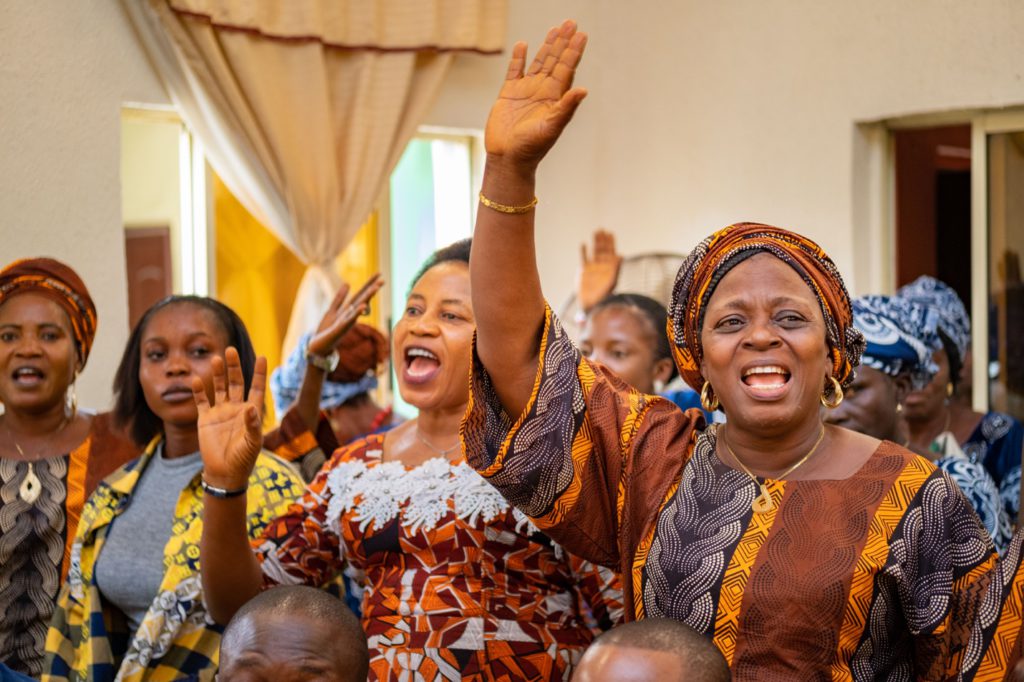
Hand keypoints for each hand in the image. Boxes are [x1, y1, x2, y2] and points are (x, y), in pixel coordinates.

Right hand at [193, 347, 265, 488]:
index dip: (258, 374)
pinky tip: (196, 380)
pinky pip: (201, 401)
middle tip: (230, 350)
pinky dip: (199, 391)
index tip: (261, 357)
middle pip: (236, 382)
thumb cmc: (244, 459)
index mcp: (251, 412)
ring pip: (219, 388)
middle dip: (234, 367)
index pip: (257, 388)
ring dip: (217, 374)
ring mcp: (220, 412)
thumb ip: (252, 425)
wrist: (225, 472)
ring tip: (216, 359)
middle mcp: (236, 408)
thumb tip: (250, 407)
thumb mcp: (252, 443)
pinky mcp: (206, 419)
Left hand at [307, 274, 383, 359]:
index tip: (379, 274)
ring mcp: (346, 322)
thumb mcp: (332, 311)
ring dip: (367, 298)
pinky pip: (350, 320)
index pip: (361, 294)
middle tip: (382, 280)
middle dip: (371, 290)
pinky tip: (363, 306)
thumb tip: (347, 283)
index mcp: (348, 309)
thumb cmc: (326, 330)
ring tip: (375, 288)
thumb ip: (339, 298)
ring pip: (358, 308)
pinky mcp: (340, 329)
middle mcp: (350, 315)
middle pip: (362, 299)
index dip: (369, 284)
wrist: (318, 348)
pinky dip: (356, 313)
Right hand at [484, 19, 587, 169]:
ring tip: (555, 29)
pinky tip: (523, 45)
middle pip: (555, 61)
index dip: (574, 52)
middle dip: (563, 42)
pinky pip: (515, 71)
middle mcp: (543, 91)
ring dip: (547, 46)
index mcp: (555, 98)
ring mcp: (526, 91)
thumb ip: (566, 108)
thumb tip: (583, 90)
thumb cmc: (532, 148)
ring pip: (538, 62)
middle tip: (571, 23)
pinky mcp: (508, 94)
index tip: (581, 35)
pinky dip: (519, 58)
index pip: (567, 69)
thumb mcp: (551, 128)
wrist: (508, 159)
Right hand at [577, 229, 621, 311]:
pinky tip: (583, 244)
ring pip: (594, 252)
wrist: (592, 304)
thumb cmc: (604, 295)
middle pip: (602, 250)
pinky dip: (583, 252)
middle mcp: (602, 266)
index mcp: (610, 268)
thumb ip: (616, 268)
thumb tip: (621, 256)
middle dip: (602, 240)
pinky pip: (583, 258)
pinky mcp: (583, 271)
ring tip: (595, 232)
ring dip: (595, 242)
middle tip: (601, 230)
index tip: (610, 233)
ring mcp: (593, 268)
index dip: (610, 243)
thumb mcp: (612, 280)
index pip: (611, 252)